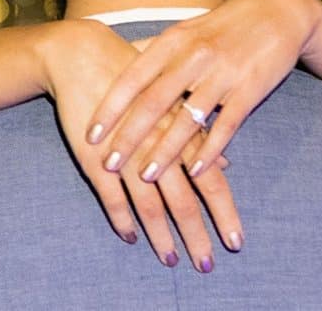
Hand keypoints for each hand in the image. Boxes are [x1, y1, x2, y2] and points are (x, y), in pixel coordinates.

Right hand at [39, 19, 242, 269]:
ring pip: (150, 206)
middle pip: (184, 200)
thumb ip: (200, 134)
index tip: (236, 241)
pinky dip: (123, 220)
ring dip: (162, 236)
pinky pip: (112, 200)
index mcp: (181, 132)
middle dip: (197, 236)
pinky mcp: (96, 159)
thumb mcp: (175, 101)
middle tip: (207, 264)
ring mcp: (127, 156)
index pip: (211, 180)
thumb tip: (227, 162)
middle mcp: (159, 147)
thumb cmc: (136, 76)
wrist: (85, 56)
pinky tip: (130, 237)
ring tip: (171, 258)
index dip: (224, 212)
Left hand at [86, 0, 314, 182]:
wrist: (278, 11)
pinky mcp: (250, 89)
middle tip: (108, 164)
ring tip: (145, 176)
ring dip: (164, 151)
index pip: (133, 78)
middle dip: (129, 136)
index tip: (91, 135)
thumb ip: (154, 49)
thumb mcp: (186, 30)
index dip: (110, 108)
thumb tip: (118, 59)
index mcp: (173, 42)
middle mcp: (194, 56)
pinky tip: (195, 171)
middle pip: (154, 102)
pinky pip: (226, 125)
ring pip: (187, 119)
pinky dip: (209, 150)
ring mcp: (222, 73)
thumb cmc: (224, 25)